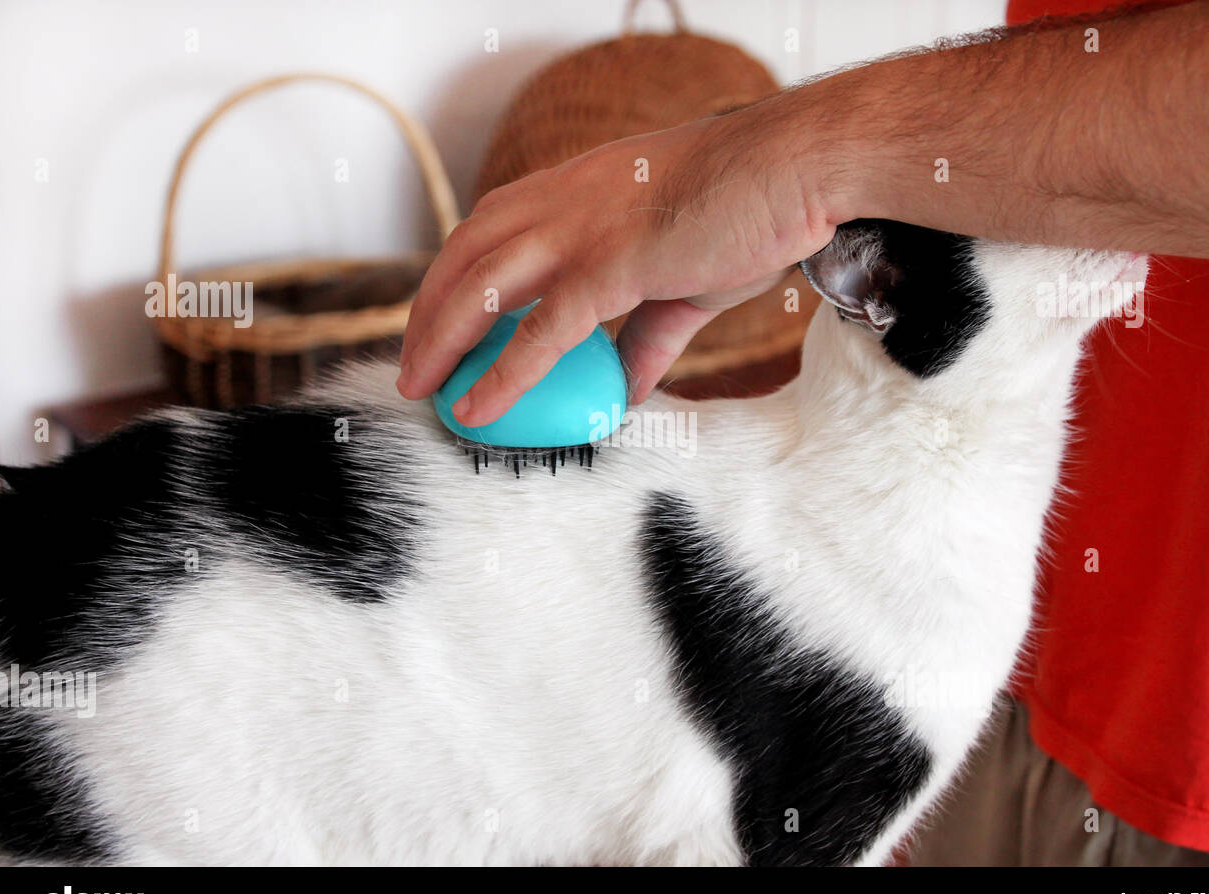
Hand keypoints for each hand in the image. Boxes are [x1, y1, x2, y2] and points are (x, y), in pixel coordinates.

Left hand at [396, 97, 834, 425]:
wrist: (793, 168)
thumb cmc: (746, 211)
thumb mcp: (682, 280)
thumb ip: (646, 336)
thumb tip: (629, 389)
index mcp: (574, 190)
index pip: (488, 230)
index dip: (453, 278)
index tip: (439, 326)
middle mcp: (562, 201)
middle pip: (465, 256)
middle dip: (427, 313)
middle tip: (416, 369)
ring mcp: (581, 230)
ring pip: (481, 288)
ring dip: (441, 341)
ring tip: (423, 391)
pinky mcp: (611, 264)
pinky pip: (542, 330)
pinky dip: (504, 373)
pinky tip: (478, 410)